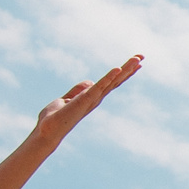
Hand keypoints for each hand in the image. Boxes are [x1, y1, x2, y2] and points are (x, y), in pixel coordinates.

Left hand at [30, 57, 144, 147]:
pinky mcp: (85, 99)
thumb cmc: (53, 119)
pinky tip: (117, 69)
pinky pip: (99, 86)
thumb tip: (90, 82)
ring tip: (137, 59)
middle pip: (116, 80)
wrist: (46, 131)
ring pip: (112, 81)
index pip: (111, 82)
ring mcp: (92, 99)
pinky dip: (109, 77)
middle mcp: (96, 98)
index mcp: (92, 97)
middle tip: (142, 56)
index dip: (123, 73)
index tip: (136, 63)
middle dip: (129, 69)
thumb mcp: (64, 99)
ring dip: (125, 70)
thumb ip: (76, 91)